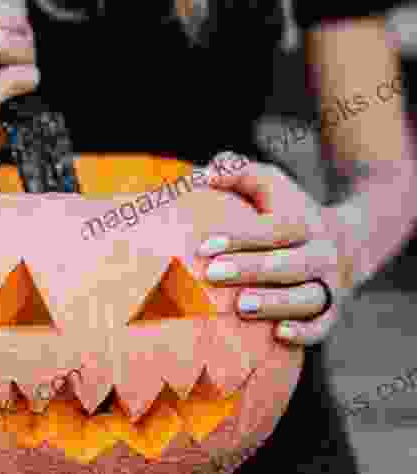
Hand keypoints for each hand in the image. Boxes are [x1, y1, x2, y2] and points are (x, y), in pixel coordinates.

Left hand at [198, 152, 353, 345]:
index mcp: (305, 222)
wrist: (346, 243)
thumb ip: (238, 172)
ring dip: (275, 302)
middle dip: (250, 269)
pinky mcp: (331, 311)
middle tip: (212, 273)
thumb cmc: (287, 212)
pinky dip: (305, 332)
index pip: (272, 230)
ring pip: (307, 297)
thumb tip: (205, 173)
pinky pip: (323, 326)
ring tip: (241, 306)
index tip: (203, 246)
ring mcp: (329, 285)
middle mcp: (321, 254)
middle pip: (288, 264)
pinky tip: (278, 334)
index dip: (239, 238)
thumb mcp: (269, 184)